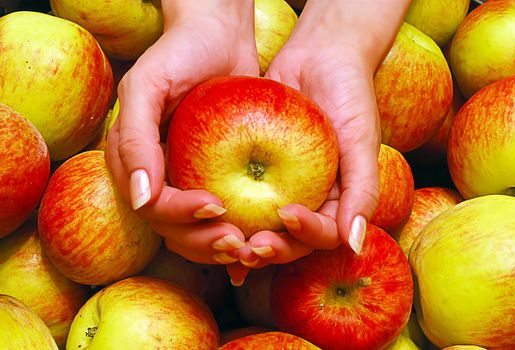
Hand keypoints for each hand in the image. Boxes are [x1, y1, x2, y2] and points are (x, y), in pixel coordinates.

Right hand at [105, 1, 258, 276]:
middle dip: (203, 242)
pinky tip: (256, 237)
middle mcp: (157, 175)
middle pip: (173, 229)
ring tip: (248, 246)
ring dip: (218, 245)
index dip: (181, 217)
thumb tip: (140, 199)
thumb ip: (133, 139)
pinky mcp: (215, 176)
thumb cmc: (181, 51)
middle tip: (238, 242)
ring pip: (195, 230)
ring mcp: (186, 178)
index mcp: (133, 160)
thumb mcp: (147, 85)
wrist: (219, 33)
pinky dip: (236, 230)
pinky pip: (222, 213)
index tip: (218, 208)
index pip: (153, 207)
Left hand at [230, 0, 409, 281]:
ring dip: (242, 238)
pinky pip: (237, 193)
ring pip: (259, 224)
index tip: (287, 214)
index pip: (322, 235)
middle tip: (247, 247)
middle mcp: (308, 199)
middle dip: (269, 249)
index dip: (305, 235)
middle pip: (288, 240)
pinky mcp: (252, 169)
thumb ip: (363, 190)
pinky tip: (202, 215)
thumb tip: (355, 246)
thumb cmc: (349, 94)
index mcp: (337, 202)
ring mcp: (279, 186)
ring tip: (224, 239)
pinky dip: (223, 208)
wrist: (320, 54)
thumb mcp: (361, 139)